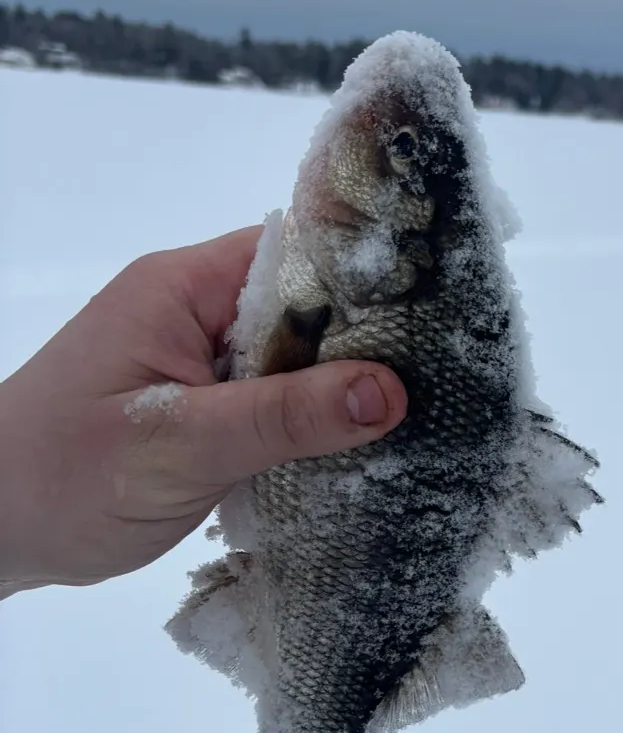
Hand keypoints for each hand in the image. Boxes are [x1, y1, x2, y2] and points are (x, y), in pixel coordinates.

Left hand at [0, 227, 406, 596]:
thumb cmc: (61, 478)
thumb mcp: (178, 446)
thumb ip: (283, 417)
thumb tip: (391, 391)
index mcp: (183, 288)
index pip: (297, 254)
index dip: (369, 276)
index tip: (441, 313)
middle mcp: (197, 310)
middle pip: (309, 306)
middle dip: (372, 340)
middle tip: (451, 373)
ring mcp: (203, 360)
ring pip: (300, 358)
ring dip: (347, 388)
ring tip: (428, 411)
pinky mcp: (207, 407)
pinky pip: (280, 399)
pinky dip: (318, 422)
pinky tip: (367, 446)